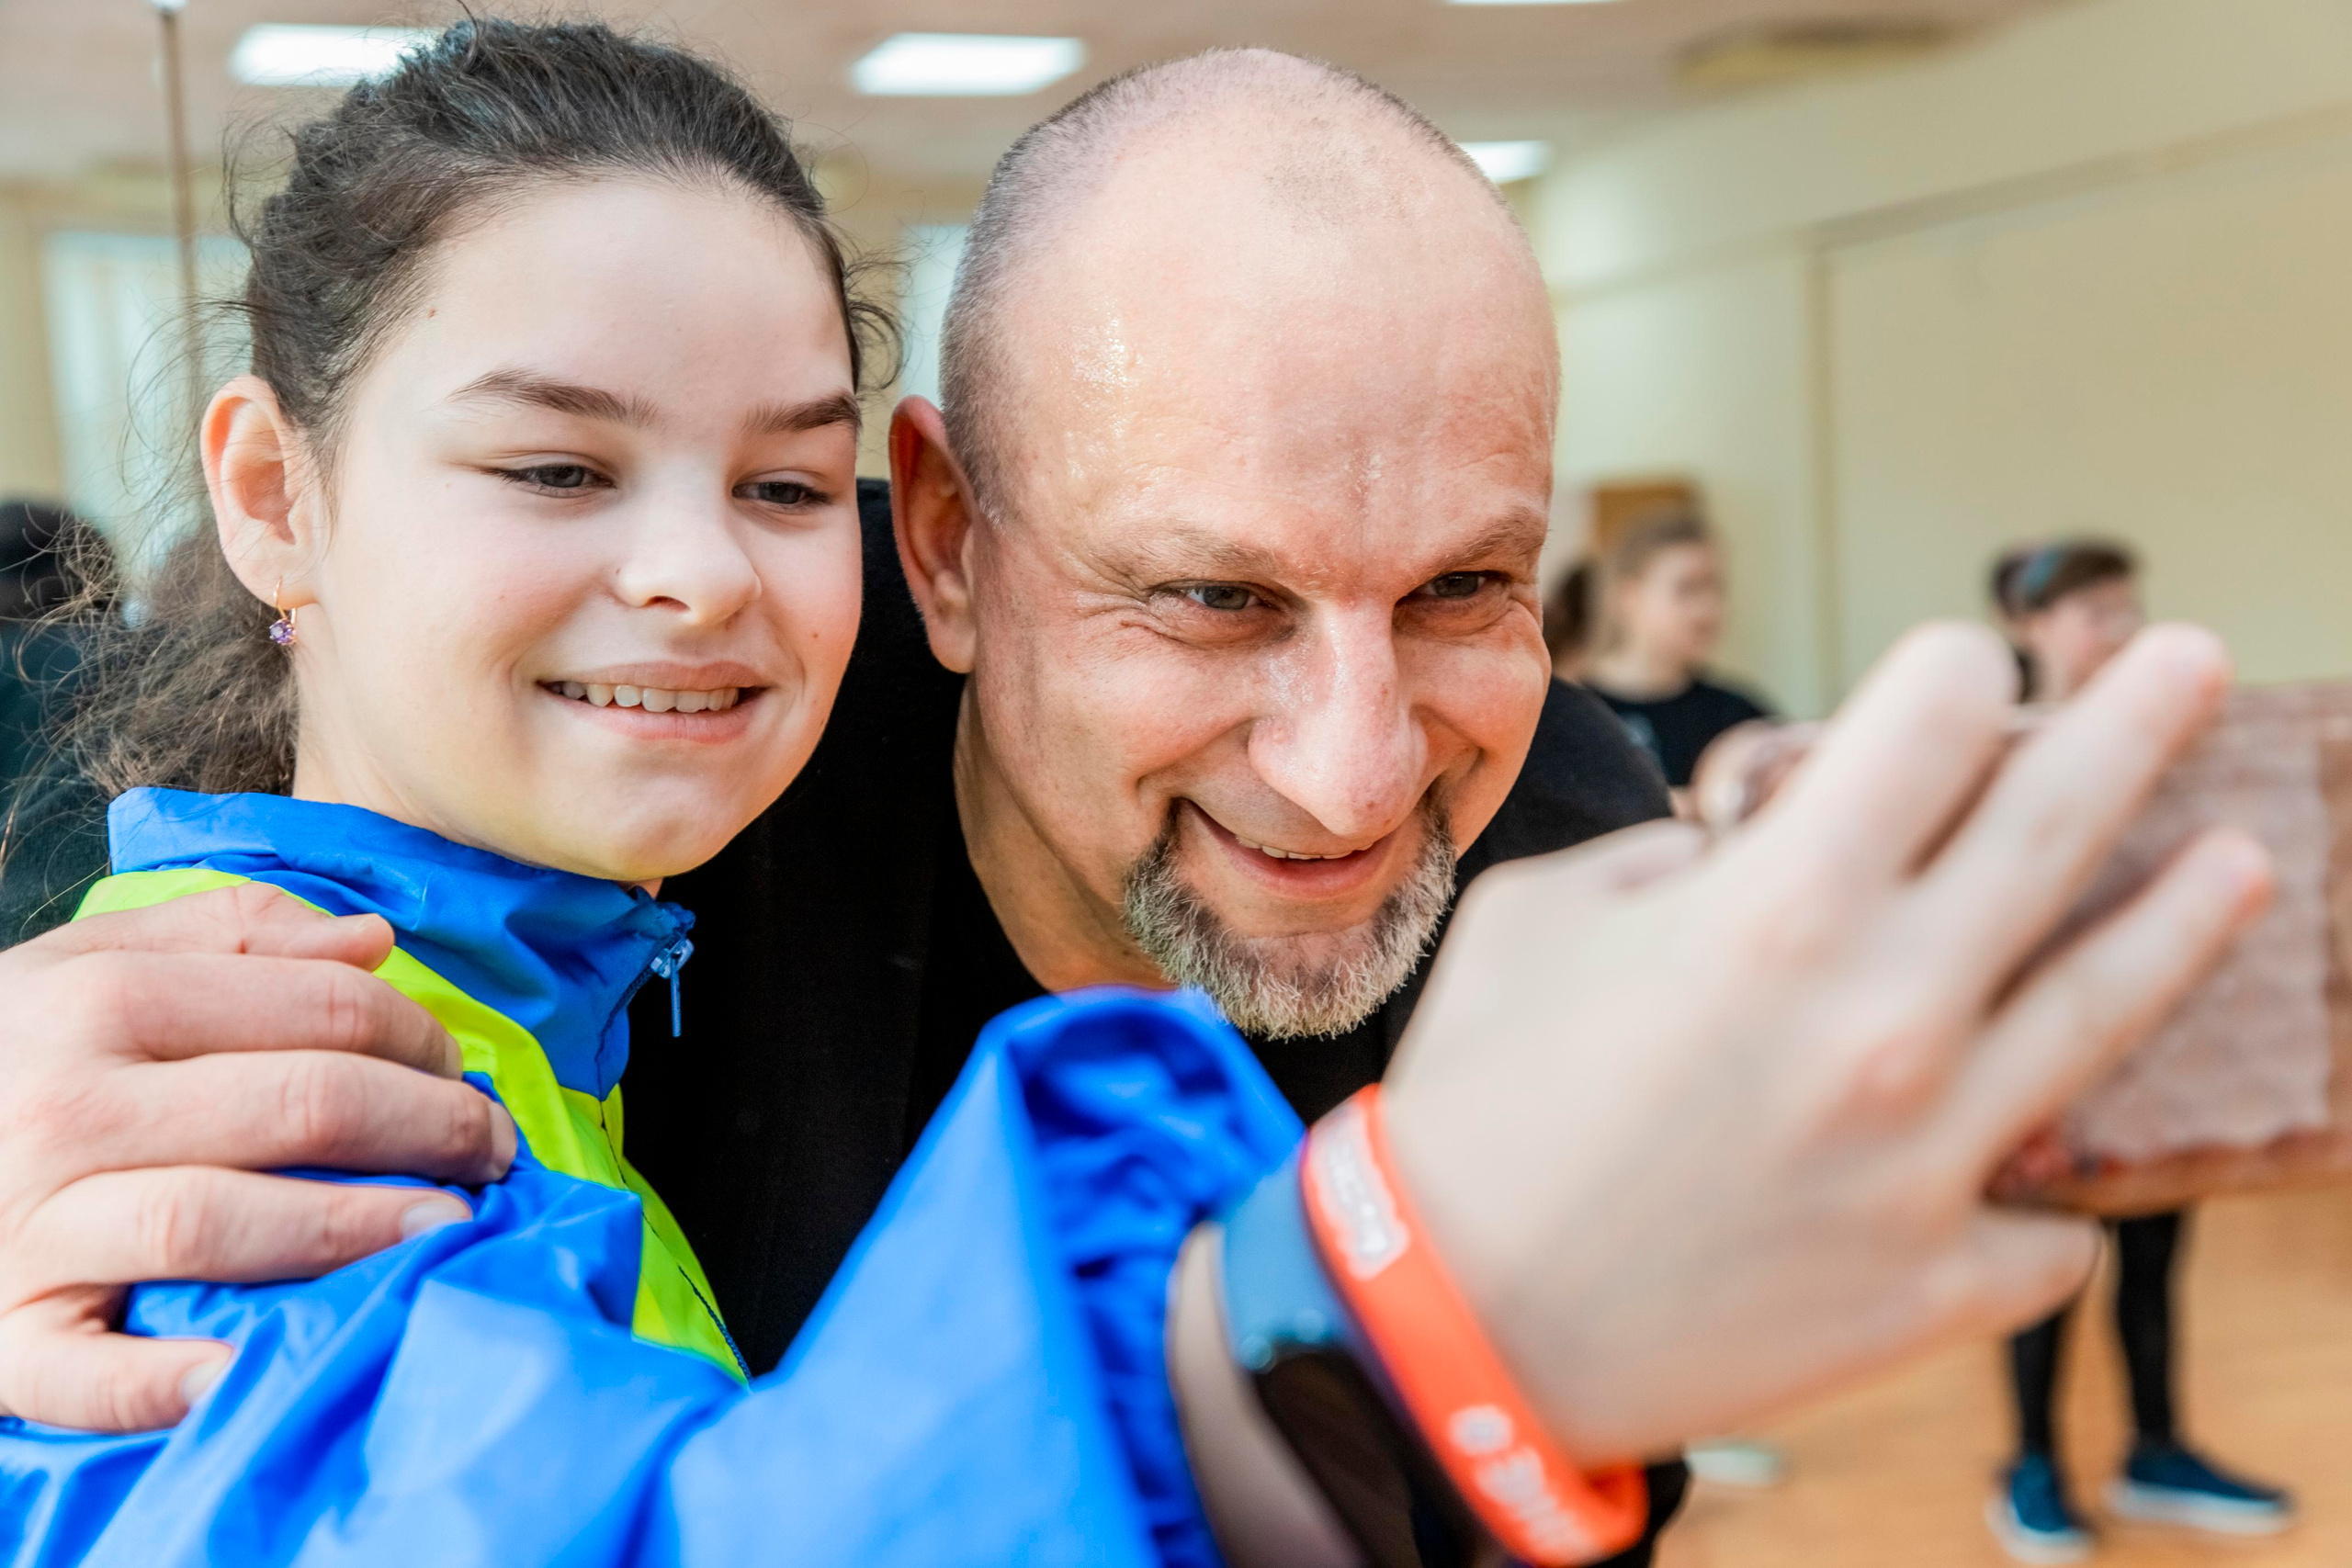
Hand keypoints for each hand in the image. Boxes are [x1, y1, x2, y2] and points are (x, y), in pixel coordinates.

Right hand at [0, 884, 514, 1431]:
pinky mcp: (0, 1336)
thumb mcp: (88, 963)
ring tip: (446, 1228)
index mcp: (101, 1003)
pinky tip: (255, 1364)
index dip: (419, 1037)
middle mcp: (66, 1110)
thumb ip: (231, 937)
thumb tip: (372, 941)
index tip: (462, 1068)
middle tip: (490, 1149)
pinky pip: (91, 1374)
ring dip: (351, 1230)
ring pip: (218, 1222)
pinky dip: (174, 1378)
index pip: (316, 1010)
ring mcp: (27, 1230)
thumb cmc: (7, 1055)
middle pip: (299, 1108)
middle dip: (428, 1127)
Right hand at [1381, 623, 2269, 1461]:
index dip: (1954, 668)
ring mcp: (1934, 1155)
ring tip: (2244, 860)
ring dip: (2189, 917)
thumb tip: (1743, 847)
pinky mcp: (1941, 1278)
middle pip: (2060, 822)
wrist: (1457, 1325)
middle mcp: (1885, 1012)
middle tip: (2192, 663)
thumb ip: (1661, 857)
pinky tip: (2038, 1171)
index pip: (1932, 718)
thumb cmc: (1478, 1103)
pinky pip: (2049, 1220)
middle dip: (2139, 719)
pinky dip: (2045, 1189)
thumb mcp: (1536, 920)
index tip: (1965, 669)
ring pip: (2113, 1007)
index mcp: (1777, 906)